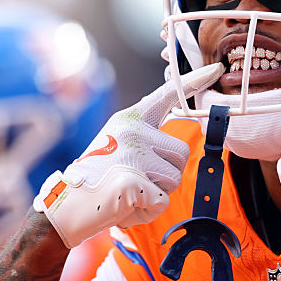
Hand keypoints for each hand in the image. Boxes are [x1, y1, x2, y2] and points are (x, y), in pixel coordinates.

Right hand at [34, 63, 223, 246]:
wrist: (65, 206)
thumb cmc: (96, 178)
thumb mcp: (116, 143)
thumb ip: (144, 133)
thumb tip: (169, 117)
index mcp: (129, 119)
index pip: (167, 96)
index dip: (193, 82)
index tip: (215, 70)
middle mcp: (132, 131)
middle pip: (181, 152)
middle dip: (167, 173)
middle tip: (136, 179)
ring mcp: (133, 155)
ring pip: (175, 178)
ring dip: (158, 191)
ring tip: (129, 191)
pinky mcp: (134, 182)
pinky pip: (162, 201)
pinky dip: (147, 210)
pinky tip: (125, 205)